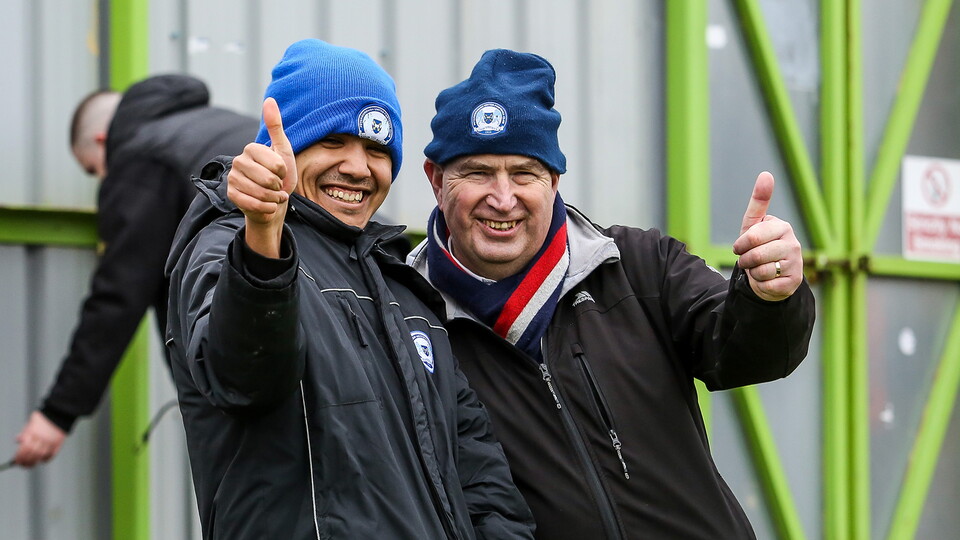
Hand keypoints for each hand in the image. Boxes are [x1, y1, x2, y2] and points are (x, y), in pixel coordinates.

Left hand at [14, 411, 66, 467]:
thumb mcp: (31, 422)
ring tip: (31, 464)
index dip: (20, 457)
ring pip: (41, 455)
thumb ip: (25, 432)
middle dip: (26, 461)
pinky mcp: (59, 442)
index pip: (24, 448)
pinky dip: (46, 459)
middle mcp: (41, 437)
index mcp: (33, 432)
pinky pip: (52, 454)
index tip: (17, 461)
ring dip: (35, 461)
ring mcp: (51, 441)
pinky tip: (42, 460)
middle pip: (32, 453)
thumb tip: (18, 440)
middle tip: (23, 465)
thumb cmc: (44, 417)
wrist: (60, 412)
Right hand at [228, 97, 297, 257]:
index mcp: (251, 148)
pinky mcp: (230, 194)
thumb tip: (270, 99)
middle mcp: (238, 161)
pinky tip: (268, 205)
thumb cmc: (280, 176)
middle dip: (279, 187)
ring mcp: (232, 178)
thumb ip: (275, 126)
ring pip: (260, 193)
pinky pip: (252, 204)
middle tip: (277, 187)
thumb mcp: (283, 150)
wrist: (273, 201)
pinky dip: (266, 208)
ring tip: (274, 196)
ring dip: (274, 199)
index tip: (281, 172)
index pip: (276, 164)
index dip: (284, 172)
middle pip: (268, 180)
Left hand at [732, 171, 802, 300]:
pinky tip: (767, 280)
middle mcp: (793, 244)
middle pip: (755, 255)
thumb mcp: (754, 224)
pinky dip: (761, 285)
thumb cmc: (759, 246)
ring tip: (759, 269)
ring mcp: (796, 263)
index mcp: (782, 227)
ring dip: (753, 272)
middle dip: (745, 260)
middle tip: (748, 260)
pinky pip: (767, 285)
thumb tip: (767, 174)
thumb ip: (759, 200)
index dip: (740, 245)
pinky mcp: (794, 282)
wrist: (769, 276)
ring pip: (761, 271)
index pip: (752, 237)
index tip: (740, 247)